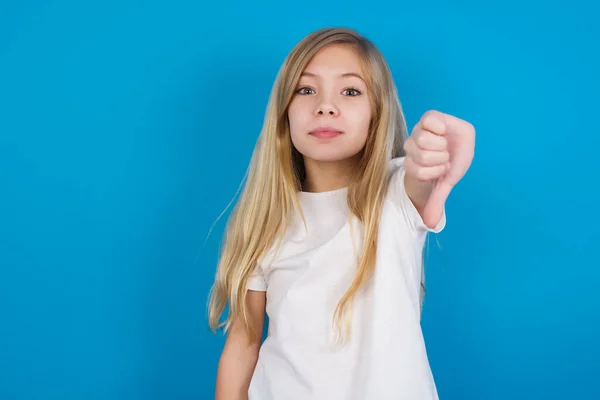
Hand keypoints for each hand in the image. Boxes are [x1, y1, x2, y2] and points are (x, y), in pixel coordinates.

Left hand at [404, 110, 475, 227]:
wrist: (461, 144)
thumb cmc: (451, 163)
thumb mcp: (444, 183)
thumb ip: (436, 200)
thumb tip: (430, 224)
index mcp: (413, 163)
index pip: (415, 171)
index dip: (433, 172)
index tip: (441, 169)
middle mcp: (412, 145)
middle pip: (420, 155)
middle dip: (440, 159)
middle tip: (445, 156)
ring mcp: (419, 130)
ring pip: (423, 139)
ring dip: (441, 145)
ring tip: (446, 144)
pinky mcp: (429, 117)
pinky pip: (429, 120)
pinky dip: (440, 127)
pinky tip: (444, 130)